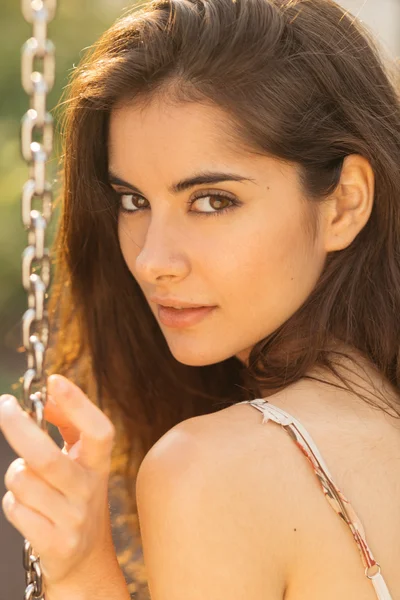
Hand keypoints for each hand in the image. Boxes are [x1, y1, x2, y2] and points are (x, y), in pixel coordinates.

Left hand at [0, 374, 116, 591]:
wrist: (86, 558)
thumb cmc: (76, 496)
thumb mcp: (81, 461)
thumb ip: (69, 425)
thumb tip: (49, 397)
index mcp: (99, 464)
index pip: (98, 432)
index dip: (79, 405)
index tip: (55, 381)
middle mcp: (90, 490)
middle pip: (47, 457)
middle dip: (18, 427)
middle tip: (5, 406)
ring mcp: (73, 519)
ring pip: (23, 481)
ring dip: (15, 474)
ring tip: (27, 481)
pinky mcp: (54, 544)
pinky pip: (15, 508)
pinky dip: (13, 502)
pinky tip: (27, 507)